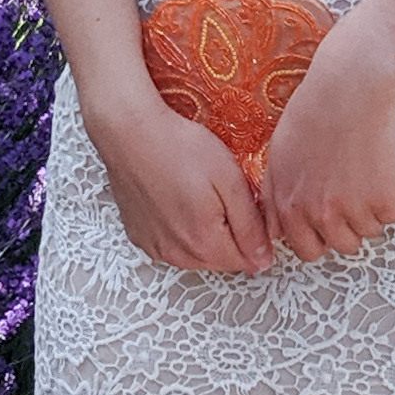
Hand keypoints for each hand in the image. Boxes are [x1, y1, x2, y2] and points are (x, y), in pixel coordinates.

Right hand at [90, 94, 275, 274]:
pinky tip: (179, 202)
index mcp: (205, 243)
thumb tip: (264, 259)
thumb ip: (251, 226)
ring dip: (207, 235)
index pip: (248, 261)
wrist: (130, 133)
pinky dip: (181, 231)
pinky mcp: (139, 236)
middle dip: (233, 237)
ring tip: (201, 196)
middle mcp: (178, 254)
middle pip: (222, 261)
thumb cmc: (179, 148)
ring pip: (197, 256)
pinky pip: (172, 246)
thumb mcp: (230, 181)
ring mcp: (155, 247)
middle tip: (226, 196)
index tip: (251, 207)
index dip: (258, 235)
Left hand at [257, 43, 394, 264]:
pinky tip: (380, 169)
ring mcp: (353, 210)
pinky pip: (390, 217)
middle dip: (346, 229)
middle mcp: (319, 214)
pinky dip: (390, 199)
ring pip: (367, 233)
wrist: (351, 88)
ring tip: (366, 177)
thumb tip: (276, 231)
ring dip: (369, 213)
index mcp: (290, 205)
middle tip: (352, 199)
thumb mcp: (278, 154)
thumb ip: (274, 197)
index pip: (305, 249)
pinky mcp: (384, 201)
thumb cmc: (313, 111)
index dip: (318, 235)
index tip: (328, 219)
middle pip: (340, 247)